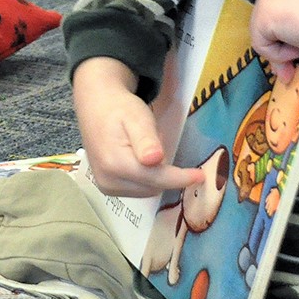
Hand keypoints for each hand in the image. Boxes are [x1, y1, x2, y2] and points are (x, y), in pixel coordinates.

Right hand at [72, 56, 206, 197]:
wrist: (96, 107)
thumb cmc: (119, 108)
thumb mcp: (136, 117)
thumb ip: (146, 139)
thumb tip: (154, 159)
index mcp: (115, 163)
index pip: (156, 178)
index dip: (181, 178)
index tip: (202, 176)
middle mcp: (108, 180)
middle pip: (153, 187)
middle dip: (169, 175)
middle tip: (171, 152)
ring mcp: (106, 186)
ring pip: (147, 191)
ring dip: (158, 178)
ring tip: (153, 153)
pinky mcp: (107, 188)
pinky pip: (138, 190)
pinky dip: (148, 180)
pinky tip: (145, 162)